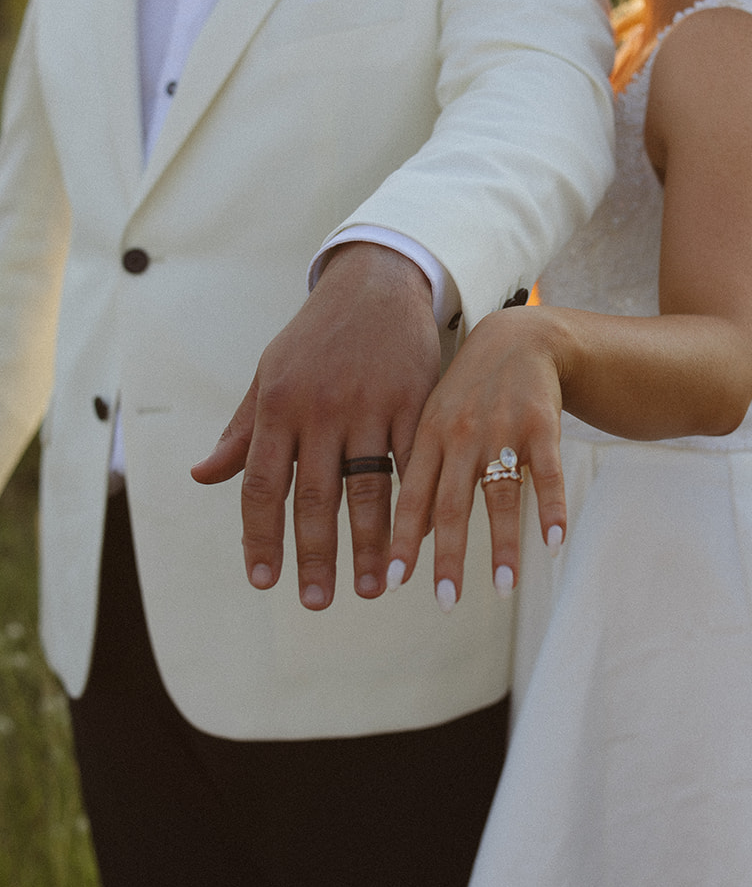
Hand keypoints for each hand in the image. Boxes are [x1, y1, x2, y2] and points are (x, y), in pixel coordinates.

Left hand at [191, 244, 440, 608]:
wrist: (376, 284)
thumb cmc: (316, 336)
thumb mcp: (269, 374)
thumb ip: (242, 431)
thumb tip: (203, 476)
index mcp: (278, 405)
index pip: (263, 484)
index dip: (262, 537)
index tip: (264, 581)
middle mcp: (321, 408)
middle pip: (316, 495)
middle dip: (316, 555)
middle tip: (318, 602)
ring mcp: (370, 404)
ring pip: (368, 486)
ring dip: (369, 543)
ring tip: (371, 587)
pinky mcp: (413, 400)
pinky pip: (411, 462)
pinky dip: (412, 505)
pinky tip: (414, 540)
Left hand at [389, 307, 567, 608]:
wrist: (518, 336)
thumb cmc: (468, 390)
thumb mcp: (433, 418)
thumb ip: (421, 472)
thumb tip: (413, 537)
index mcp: (428, 435)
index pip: (410, 497)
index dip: (401, 541)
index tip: (391, 583)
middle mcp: (461, 435)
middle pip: (452, 504)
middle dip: (448, 556)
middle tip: (444, 601)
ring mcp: (502, 430)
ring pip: (500, 495)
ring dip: (503, 545)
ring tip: (504, 588)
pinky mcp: (542, 426)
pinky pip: (548, 473)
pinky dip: (550, 507)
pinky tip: (554, 542)